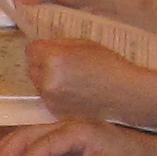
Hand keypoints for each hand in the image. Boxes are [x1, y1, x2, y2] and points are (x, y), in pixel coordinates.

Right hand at [0, 116, 153, 155]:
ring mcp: (62, 132)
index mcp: (77, 131)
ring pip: (26, 136)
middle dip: (5, 152)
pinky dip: (15, 152)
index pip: (44, 144)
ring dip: (5, 150)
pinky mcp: (61, 141)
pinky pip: (33, 143)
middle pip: (27, 134)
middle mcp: (65, 126)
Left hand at [18, 37, 156, 124]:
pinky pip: (47, 97)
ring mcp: (50, 98)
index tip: (51, 49)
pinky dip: (54, 93)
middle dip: (42, 63)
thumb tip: (44, 46)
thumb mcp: (84, 44)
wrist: (125, 95)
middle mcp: (47, 79)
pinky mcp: (56, 111)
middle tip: (62, 64)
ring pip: (37, 83)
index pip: (31, 49)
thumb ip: (60, 44)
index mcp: (54, 58)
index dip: (42, 48)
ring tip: (70, 78)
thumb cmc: (110, 66)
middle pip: (31, 66)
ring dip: (47, 78)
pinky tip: (73, 91)